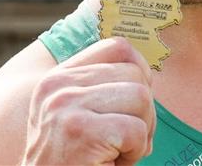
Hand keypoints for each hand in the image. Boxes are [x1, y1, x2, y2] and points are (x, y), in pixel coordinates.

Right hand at [22, 37, 155, 165]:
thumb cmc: (71, 164)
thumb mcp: (73, 116)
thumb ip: (97, 88)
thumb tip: (144, 68)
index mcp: (57, 78)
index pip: (117, 47)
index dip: (140, 71)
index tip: (136, 103)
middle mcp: (57, 86)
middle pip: (135, 74)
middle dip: (144, 110)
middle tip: (125, 139)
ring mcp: (66, 106)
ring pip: (141, 98)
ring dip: (141, 132)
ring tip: (118, 152)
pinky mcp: (80, 131)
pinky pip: (136, 130)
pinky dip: (136, 153)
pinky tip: (113, 163)